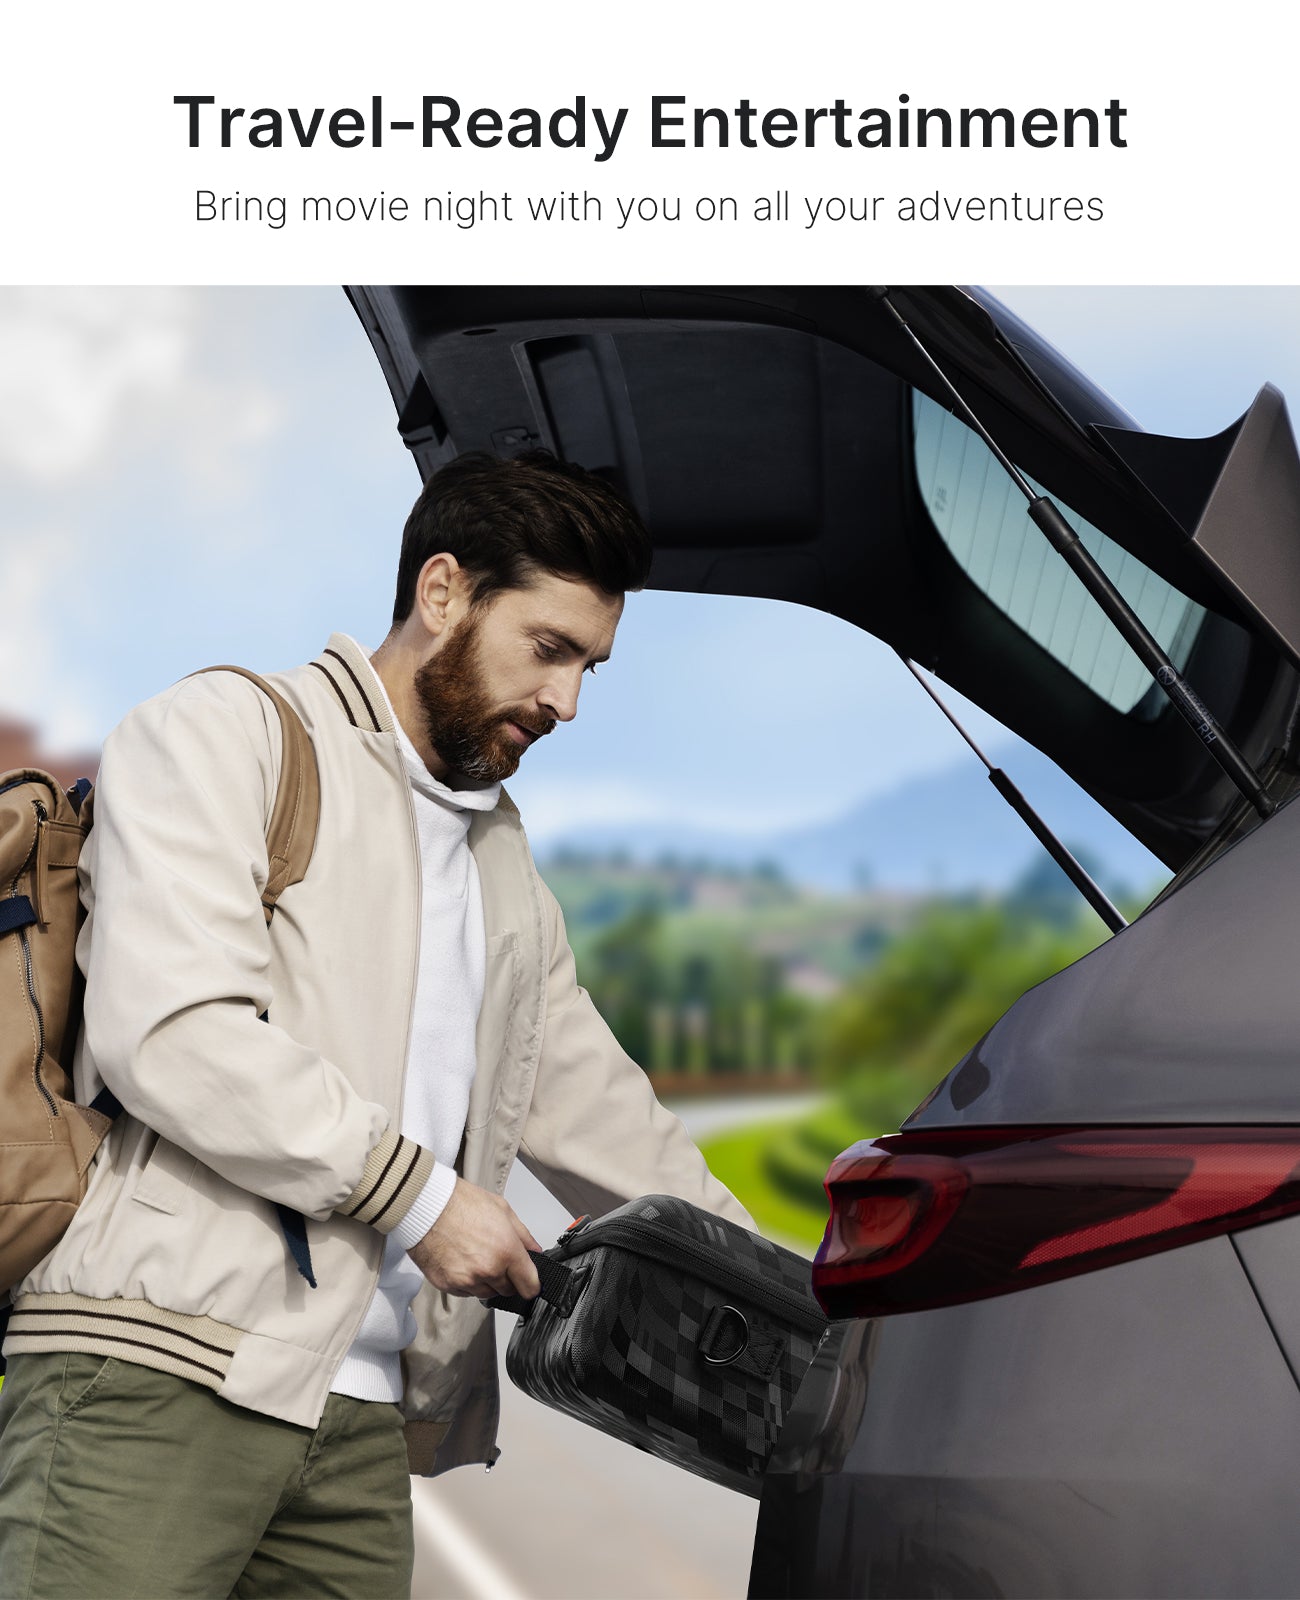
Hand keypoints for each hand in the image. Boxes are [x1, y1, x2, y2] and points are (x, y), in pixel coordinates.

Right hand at [408, 1178, 541, 1299]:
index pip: (529, 1286)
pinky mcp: (448, 1285)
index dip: (532, 1285)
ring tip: (476, 1257)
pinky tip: (462, 1262)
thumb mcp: (502, 1209)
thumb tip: (534, 1251)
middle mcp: (488, 1270)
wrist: (425, 1205)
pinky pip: (465, 1293)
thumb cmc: (461, 1202)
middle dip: (507, 1279)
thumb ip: (523, 1235)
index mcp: (506, 1251)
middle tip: (498, 1259)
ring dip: (486, 1282)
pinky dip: (467, 1283)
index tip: (529, 1282)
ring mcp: (467, 1281)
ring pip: (486, 1293)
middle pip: (508, 1291)